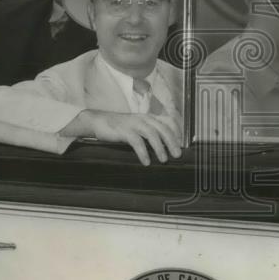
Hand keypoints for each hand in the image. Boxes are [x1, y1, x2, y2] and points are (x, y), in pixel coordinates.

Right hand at [68, 109, 182, 165]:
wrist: (97, 121)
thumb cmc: (118, 127)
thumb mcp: (136, 126)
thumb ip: (148, 133)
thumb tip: (164, 148)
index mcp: (147, 117)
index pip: (167, 123)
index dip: (176, 134)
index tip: (181, 146)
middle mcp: (142, 119)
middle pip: (162, 129)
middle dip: (172, 142)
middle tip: (177, 155)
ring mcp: (133, 124)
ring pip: (151, 134)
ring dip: (160, 148)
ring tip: (163, 160)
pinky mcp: (123, 130)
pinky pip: (137, 141)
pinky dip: (143, 152)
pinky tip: (146, 162)